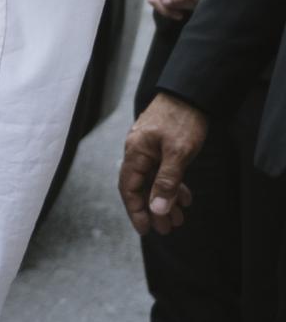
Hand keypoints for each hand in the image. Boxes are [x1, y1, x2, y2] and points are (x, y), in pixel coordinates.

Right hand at [118, 92, 206, 234]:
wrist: (192, 91)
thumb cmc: (183, 118)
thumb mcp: (178, 153)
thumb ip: (166, 182)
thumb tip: (157, 210)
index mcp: (136, 153)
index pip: (130, 189)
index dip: (136, 211)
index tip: (147, 229)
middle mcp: (139, 152)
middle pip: (142, 188)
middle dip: (154, 210)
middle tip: (168, 229)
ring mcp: (150, 149)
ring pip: (154, 181)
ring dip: (166, 200)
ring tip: (180, 218)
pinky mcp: (162, 145)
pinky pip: (164, 171)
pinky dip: (173, 185)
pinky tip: (185, 197)